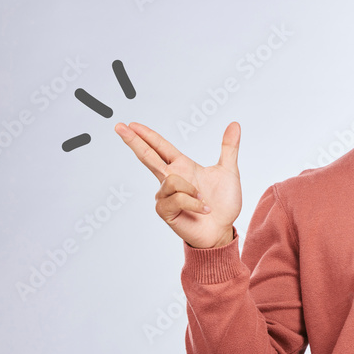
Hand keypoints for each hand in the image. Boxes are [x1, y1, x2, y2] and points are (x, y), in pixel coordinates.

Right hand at [114, 121, 241, 248]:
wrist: (223, 229)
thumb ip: (229, 147)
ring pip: (171, 181)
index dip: (146, 135)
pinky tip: (202, 210)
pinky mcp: (165, 211)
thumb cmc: (223, 203)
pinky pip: (177, 199)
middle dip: (133, 141)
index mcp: (182, 167)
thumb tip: (234, 124)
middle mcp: (170, 179)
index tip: (131, 125)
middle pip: (147, 156)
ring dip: (192, 190)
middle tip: (118, 126)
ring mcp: (166, 196)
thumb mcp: (229, 171)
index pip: (160, 147)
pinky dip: (194, 203)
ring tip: (204, 200)